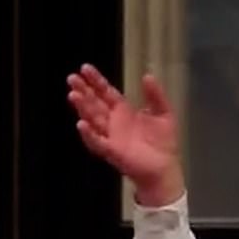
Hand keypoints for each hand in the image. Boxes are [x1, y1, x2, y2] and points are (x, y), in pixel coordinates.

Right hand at [66, 64, 184, 205]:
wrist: (166, 170)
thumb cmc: (164, 144)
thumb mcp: (164, 114)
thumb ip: (155, 95)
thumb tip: (147, 75)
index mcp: (124, 111)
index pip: (106, 92)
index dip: (96, 81)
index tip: (85, 68)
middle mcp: (114, 123)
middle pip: (95, 103)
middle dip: (83, 91)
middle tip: (72, 79)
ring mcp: (111, 137)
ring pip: (93, 120)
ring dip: (82, 108)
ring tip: (73, 95)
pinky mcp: (113, 152)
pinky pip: (97, 142)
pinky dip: (89, 134)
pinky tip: (82, 124)